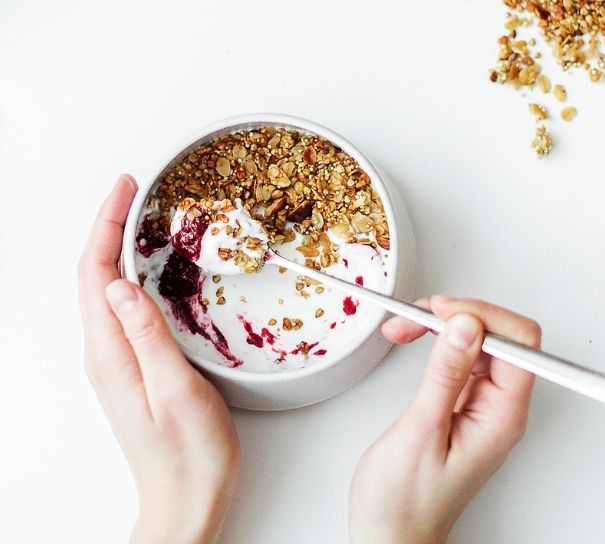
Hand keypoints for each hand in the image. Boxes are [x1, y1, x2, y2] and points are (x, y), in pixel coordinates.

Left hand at [78, 175, 239, 543]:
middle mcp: (105, 354)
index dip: (106, 226)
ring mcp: (116, 362)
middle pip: (93, 276)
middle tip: (133, 191)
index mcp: (111, 354)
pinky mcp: (133, 368)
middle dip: (108, 227)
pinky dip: (131, 277)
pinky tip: (151, 272)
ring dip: (117, 249)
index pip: (95, 275)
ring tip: (140, 219)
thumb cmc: (189, 453)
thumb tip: (121, 285)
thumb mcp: (177, 390)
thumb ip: (148, 336)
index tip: (126, 188)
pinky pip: (122, 310)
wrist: (186, 499)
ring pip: (106, 291)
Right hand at [349, 297, 539, 543]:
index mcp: (503, 416)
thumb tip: (466, 325)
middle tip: (417, 316)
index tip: (442, 312)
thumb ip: (445, 375)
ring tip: (406, 326)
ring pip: (480, 341)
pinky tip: (414, 340)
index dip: (483, 317)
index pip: (520, 343)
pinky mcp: (465, 403)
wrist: (391, 535)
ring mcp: (484, 405)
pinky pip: (463, 357)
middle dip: (460, 316)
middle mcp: (501, 408)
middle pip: (502, 336)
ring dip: (444, 325)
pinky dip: (437, 342)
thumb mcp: (420, 432)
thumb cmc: (404, 502)